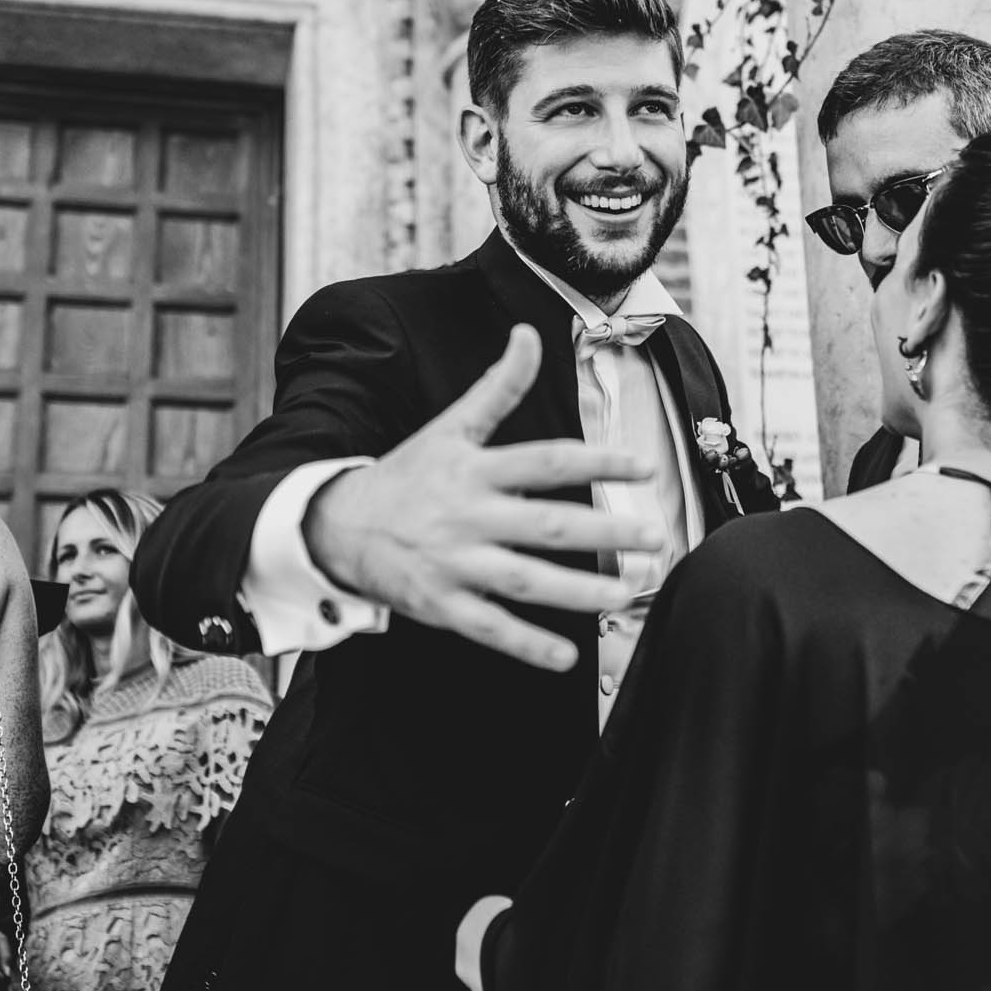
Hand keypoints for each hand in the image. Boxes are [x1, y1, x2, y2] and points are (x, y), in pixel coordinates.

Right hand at [304, 325, 661, 671]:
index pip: (545, 461)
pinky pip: (490, 628)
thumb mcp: (449, 426)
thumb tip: (526, 334)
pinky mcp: (442, 605)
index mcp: (474, 470)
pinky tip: (566, 656)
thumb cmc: (407, 476)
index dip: (597, 460)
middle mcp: (467, 516)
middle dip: (603, 530)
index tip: (644, 465)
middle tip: (652, 535)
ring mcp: (454, 564)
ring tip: (624, 593)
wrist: (338, 526)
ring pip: (523, 580)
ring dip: (576, 590)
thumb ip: (498, 386)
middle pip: (544, 524)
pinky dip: (527, 644)